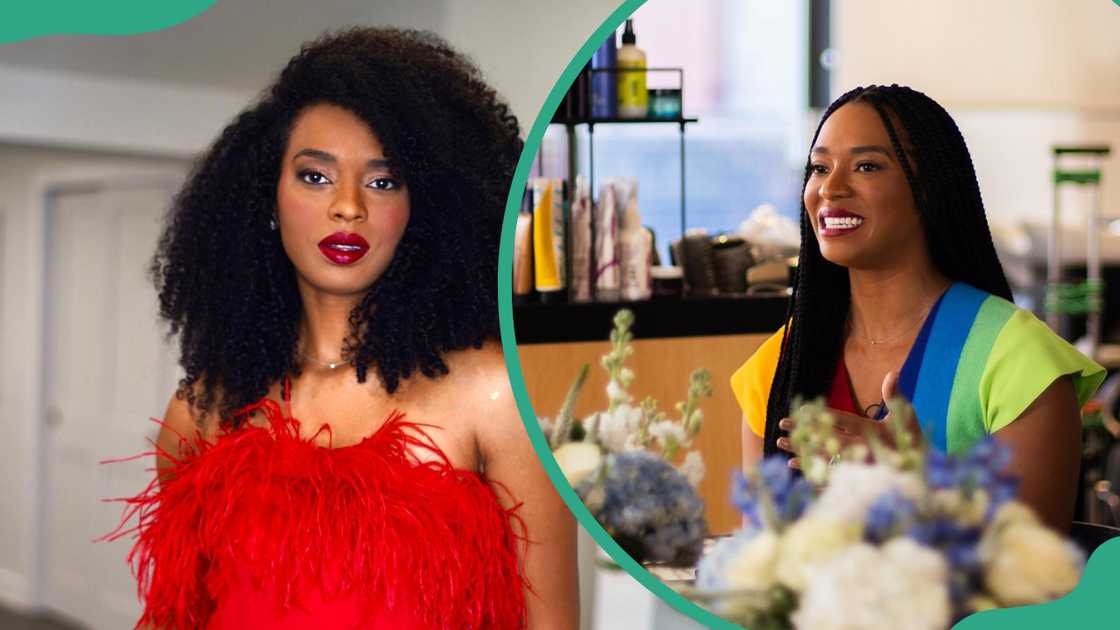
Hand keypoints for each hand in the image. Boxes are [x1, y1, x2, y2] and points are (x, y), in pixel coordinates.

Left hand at [776, 371, 922, 468]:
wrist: (922, 471)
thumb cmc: (912, 438)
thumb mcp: (905, 414)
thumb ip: (894, 395)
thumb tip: (892, 372)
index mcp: (873, 430)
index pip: (844, 420)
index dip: (823, 415)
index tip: (802, 410)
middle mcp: (863, 448)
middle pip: (828, 438)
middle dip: (805, 431)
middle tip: (781, 424)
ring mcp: (857, 464)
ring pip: (824, 456)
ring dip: (802, 449)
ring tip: (780, 443)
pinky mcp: (855, 476)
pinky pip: (828, 473)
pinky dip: (811, 469)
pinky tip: (792, 464)